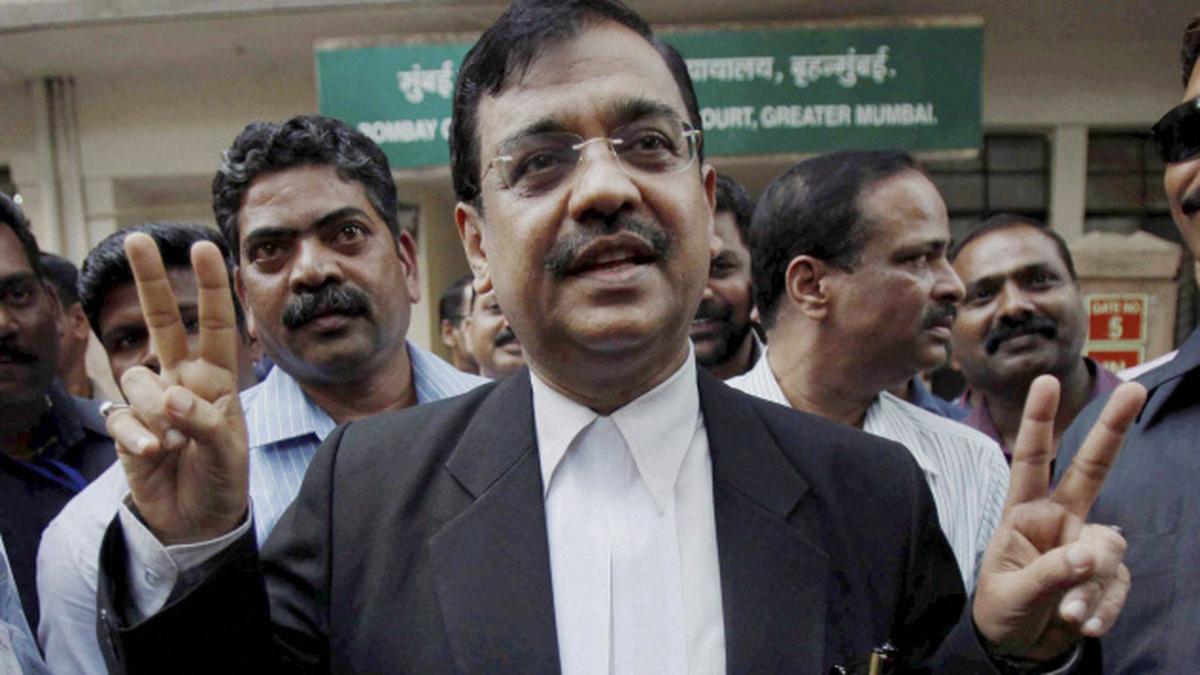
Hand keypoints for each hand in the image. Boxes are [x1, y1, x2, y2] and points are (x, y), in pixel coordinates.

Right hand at [104, 233, 248, 544]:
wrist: (196, 520)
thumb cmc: (222, 477)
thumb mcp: (228, 451)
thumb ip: (205, 421)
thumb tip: (170, 396)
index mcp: (217, 378)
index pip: (215, 325)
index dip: (210, 288)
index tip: (206, 248)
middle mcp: (182, 380)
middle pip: (162, 323)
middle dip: (150, 281)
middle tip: (137, 239)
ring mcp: (151, 402)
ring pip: (138, 379)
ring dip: (156, 411)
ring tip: (176, 443)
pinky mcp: (126, 427)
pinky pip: (122, 418)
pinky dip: (137, 436)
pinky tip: (153, 453)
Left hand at [972, 375, 1144, 661]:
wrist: (1018, 648)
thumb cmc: (1002, 609)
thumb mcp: (1012, 593)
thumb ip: (1049, 573)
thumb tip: (1089, 556)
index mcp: (1025, 514)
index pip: (1031, 461)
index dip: (1038, 421)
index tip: (1046, 381)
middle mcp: (1060, 520)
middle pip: (1092, 469)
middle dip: (1112, 429)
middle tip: (1134, 388)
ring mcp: (1087, 546)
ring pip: (1108, 547)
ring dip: (1091, 585)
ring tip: (1067, 614)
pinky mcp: (1106, 576)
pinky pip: (1118, 583)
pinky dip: (1104, 607)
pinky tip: (1085, 626)